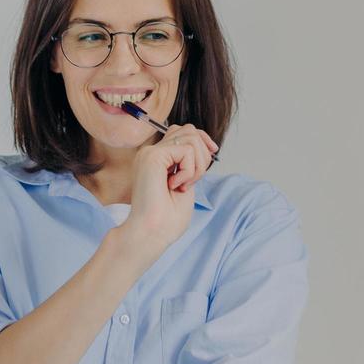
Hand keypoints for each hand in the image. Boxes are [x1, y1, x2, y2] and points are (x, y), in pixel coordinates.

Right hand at [120, 123, 218, 252]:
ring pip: (191, 137)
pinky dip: (190, 170)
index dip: (202, 139)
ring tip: (184, 185)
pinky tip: (176, 186)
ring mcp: (150, 153)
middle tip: (192, 181)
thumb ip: (190, 163)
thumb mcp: (186, 184)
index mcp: (157, 159)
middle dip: (203, 154)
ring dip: (197, 165)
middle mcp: (151, 152)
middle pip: (190, 130)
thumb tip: (206, 145)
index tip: (213, 152)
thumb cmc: (167, 219)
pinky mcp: (152, 157)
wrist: (151, 233)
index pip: (183, 131)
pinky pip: (187, 150)